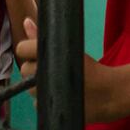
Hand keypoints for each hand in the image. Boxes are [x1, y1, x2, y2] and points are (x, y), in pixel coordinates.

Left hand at [14, 17, 129, 123]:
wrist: (107, 93)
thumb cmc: (90, 69)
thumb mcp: (70, 48)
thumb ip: (43, 36)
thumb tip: (26, 21)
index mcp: (51, 53)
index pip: (22, 48)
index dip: (28, 50)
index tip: (38, 54)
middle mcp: (46, 72)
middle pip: (25, 69)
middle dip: (35, 69)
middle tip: (53, 69)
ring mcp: (47, 91)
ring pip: (30, 87)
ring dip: (39, 85)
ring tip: (57, 82)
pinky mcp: (49, 108)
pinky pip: (37, 102)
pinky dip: (44, 99)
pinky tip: (58, 94)